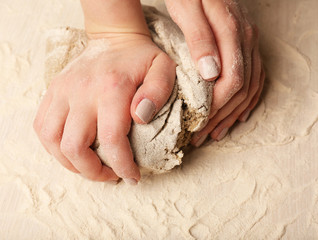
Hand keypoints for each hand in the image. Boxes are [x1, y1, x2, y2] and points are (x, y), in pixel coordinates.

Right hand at [33, 34, 175, 182]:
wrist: (114, 38)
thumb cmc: (142, 57)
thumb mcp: (163, 68)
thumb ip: (158, 91)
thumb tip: (140, 118)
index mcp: (112, 88)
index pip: (111, 140)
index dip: (122, 166)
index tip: (132, 176)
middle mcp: (82, 91)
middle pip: (74, 147)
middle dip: (92, 172)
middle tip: (111, 175)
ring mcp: (62, 91)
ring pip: (52, 141)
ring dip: (70, 163)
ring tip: (91, 167)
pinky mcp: (52, 91)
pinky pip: (41, 127)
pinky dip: (54, 147)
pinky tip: (73, 151)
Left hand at [165, 0, 264, 145]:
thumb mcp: (187, 8)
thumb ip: (199, 39)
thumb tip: (211, 74)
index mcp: (232, 33)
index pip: (231, 81)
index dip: (216, 107)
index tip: (198, 124)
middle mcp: (247, 39)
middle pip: (242, 88)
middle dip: (222, 116)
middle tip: (202, 135)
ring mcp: (251, 42)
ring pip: (251, 86)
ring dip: (234, 113)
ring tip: (216, 132)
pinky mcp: (248, 44)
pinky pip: (256, 77)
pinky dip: (248, 100)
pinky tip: (238, 114)